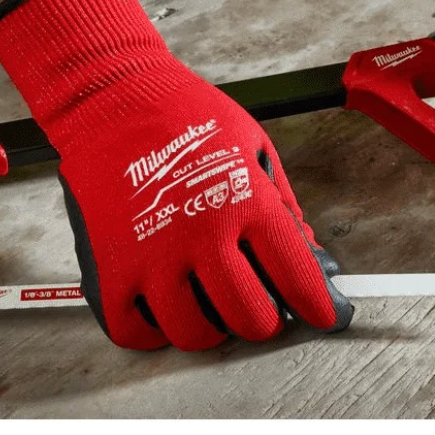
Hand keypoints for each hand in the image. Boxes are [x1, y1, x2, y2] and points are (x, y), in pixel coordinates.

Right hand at [0, 0, 351, 348]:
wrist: (113, 98)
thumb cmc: (185, 115)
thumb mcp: (254, 146)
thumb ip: (284, 206)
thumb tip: (310, 257)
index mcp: (246, 201)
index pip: (297, 276)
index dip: (319, 305)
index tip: (324, 316)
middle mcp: (202, 235)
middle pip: (251, 318)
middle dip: (266, 321)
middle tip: (263, 309)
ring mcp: (152, 257)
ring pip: (196, 335)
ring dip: (213, 329)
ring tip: (212, 305)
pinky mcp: (111, 269)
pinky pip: (136, 331)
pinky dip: (155, 330)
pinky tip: (165, 306)